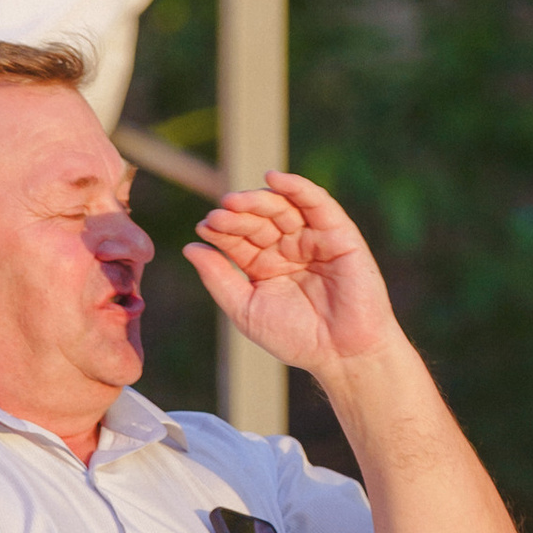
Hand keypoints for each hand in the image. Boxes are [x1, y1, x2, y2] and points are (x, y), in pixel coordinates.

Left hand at [185, 173, 398, 381]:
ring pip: (283, 208)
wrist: (342, 355)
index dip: (222, 230)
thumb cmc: (296, 338)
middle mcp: (289, 248)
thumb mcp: (246, 310)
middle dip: (238, 215)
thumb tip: (190, 248)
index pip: (239, 238)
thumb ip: (219, 279)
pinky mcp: (339, 234)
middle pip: (259, 220)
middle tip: (218, 214)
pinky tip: (275, 177)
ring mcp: (314, 239)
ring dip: (259, 200)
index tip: (204, 228)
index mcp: (266, 265)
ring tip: (234, 201)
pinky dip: (298, 187)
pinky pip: (318, 204)